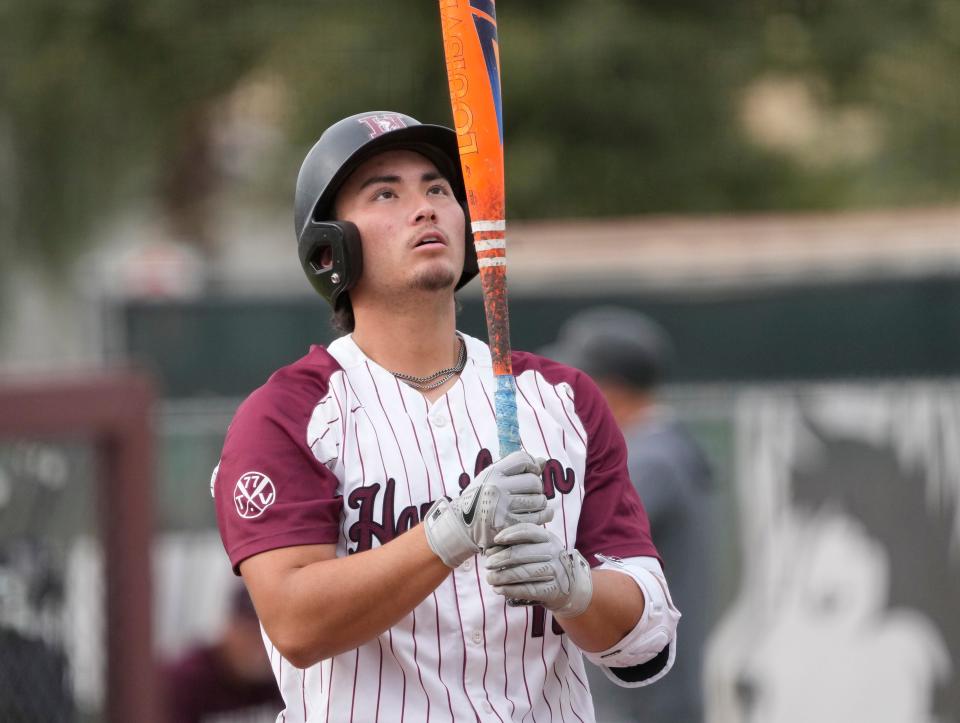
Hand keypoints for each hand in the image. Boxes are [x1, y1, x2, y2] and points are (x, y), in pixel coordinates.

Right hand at [423, 450, 553, 567]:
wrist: (461, 527)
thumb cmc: (480, 499)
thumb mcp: (491, 478)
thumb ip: (516, 468)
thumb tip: (543, 461)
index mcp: (492, 473)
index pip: (523, 460)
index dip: (532, 464)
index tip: (533, 472)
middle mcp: (496, 488)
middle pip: (534, 481)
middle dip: (537, 487)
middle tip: (530, 493)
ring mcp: (502, 508)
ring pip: (539, 500)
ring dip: (540, 502)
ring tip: (531, 505)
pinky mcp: (508, 526)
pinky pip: (538, 517)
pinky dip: (544, 515)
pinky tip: (540, 514)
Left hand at [485, 523, 592, 617]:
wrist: (570, 588)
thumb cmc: (546, 564)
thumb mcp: (539, 549)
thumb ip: (517, 545)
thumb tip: (490, 550)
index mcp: (548, 538)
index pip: (528, 531)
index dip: (510, 534)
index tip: (496, 540)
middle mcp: (554, 552)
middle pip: (521, 553)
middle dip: (500, 559)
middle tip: (488, 564)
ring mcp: (555, 571)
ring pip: (522, 573)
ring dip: (502, 576)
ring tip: (490, 578)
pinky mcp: (552, 590)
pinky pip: (527, 589)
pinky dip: (509, 590)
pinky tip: (499, 589)